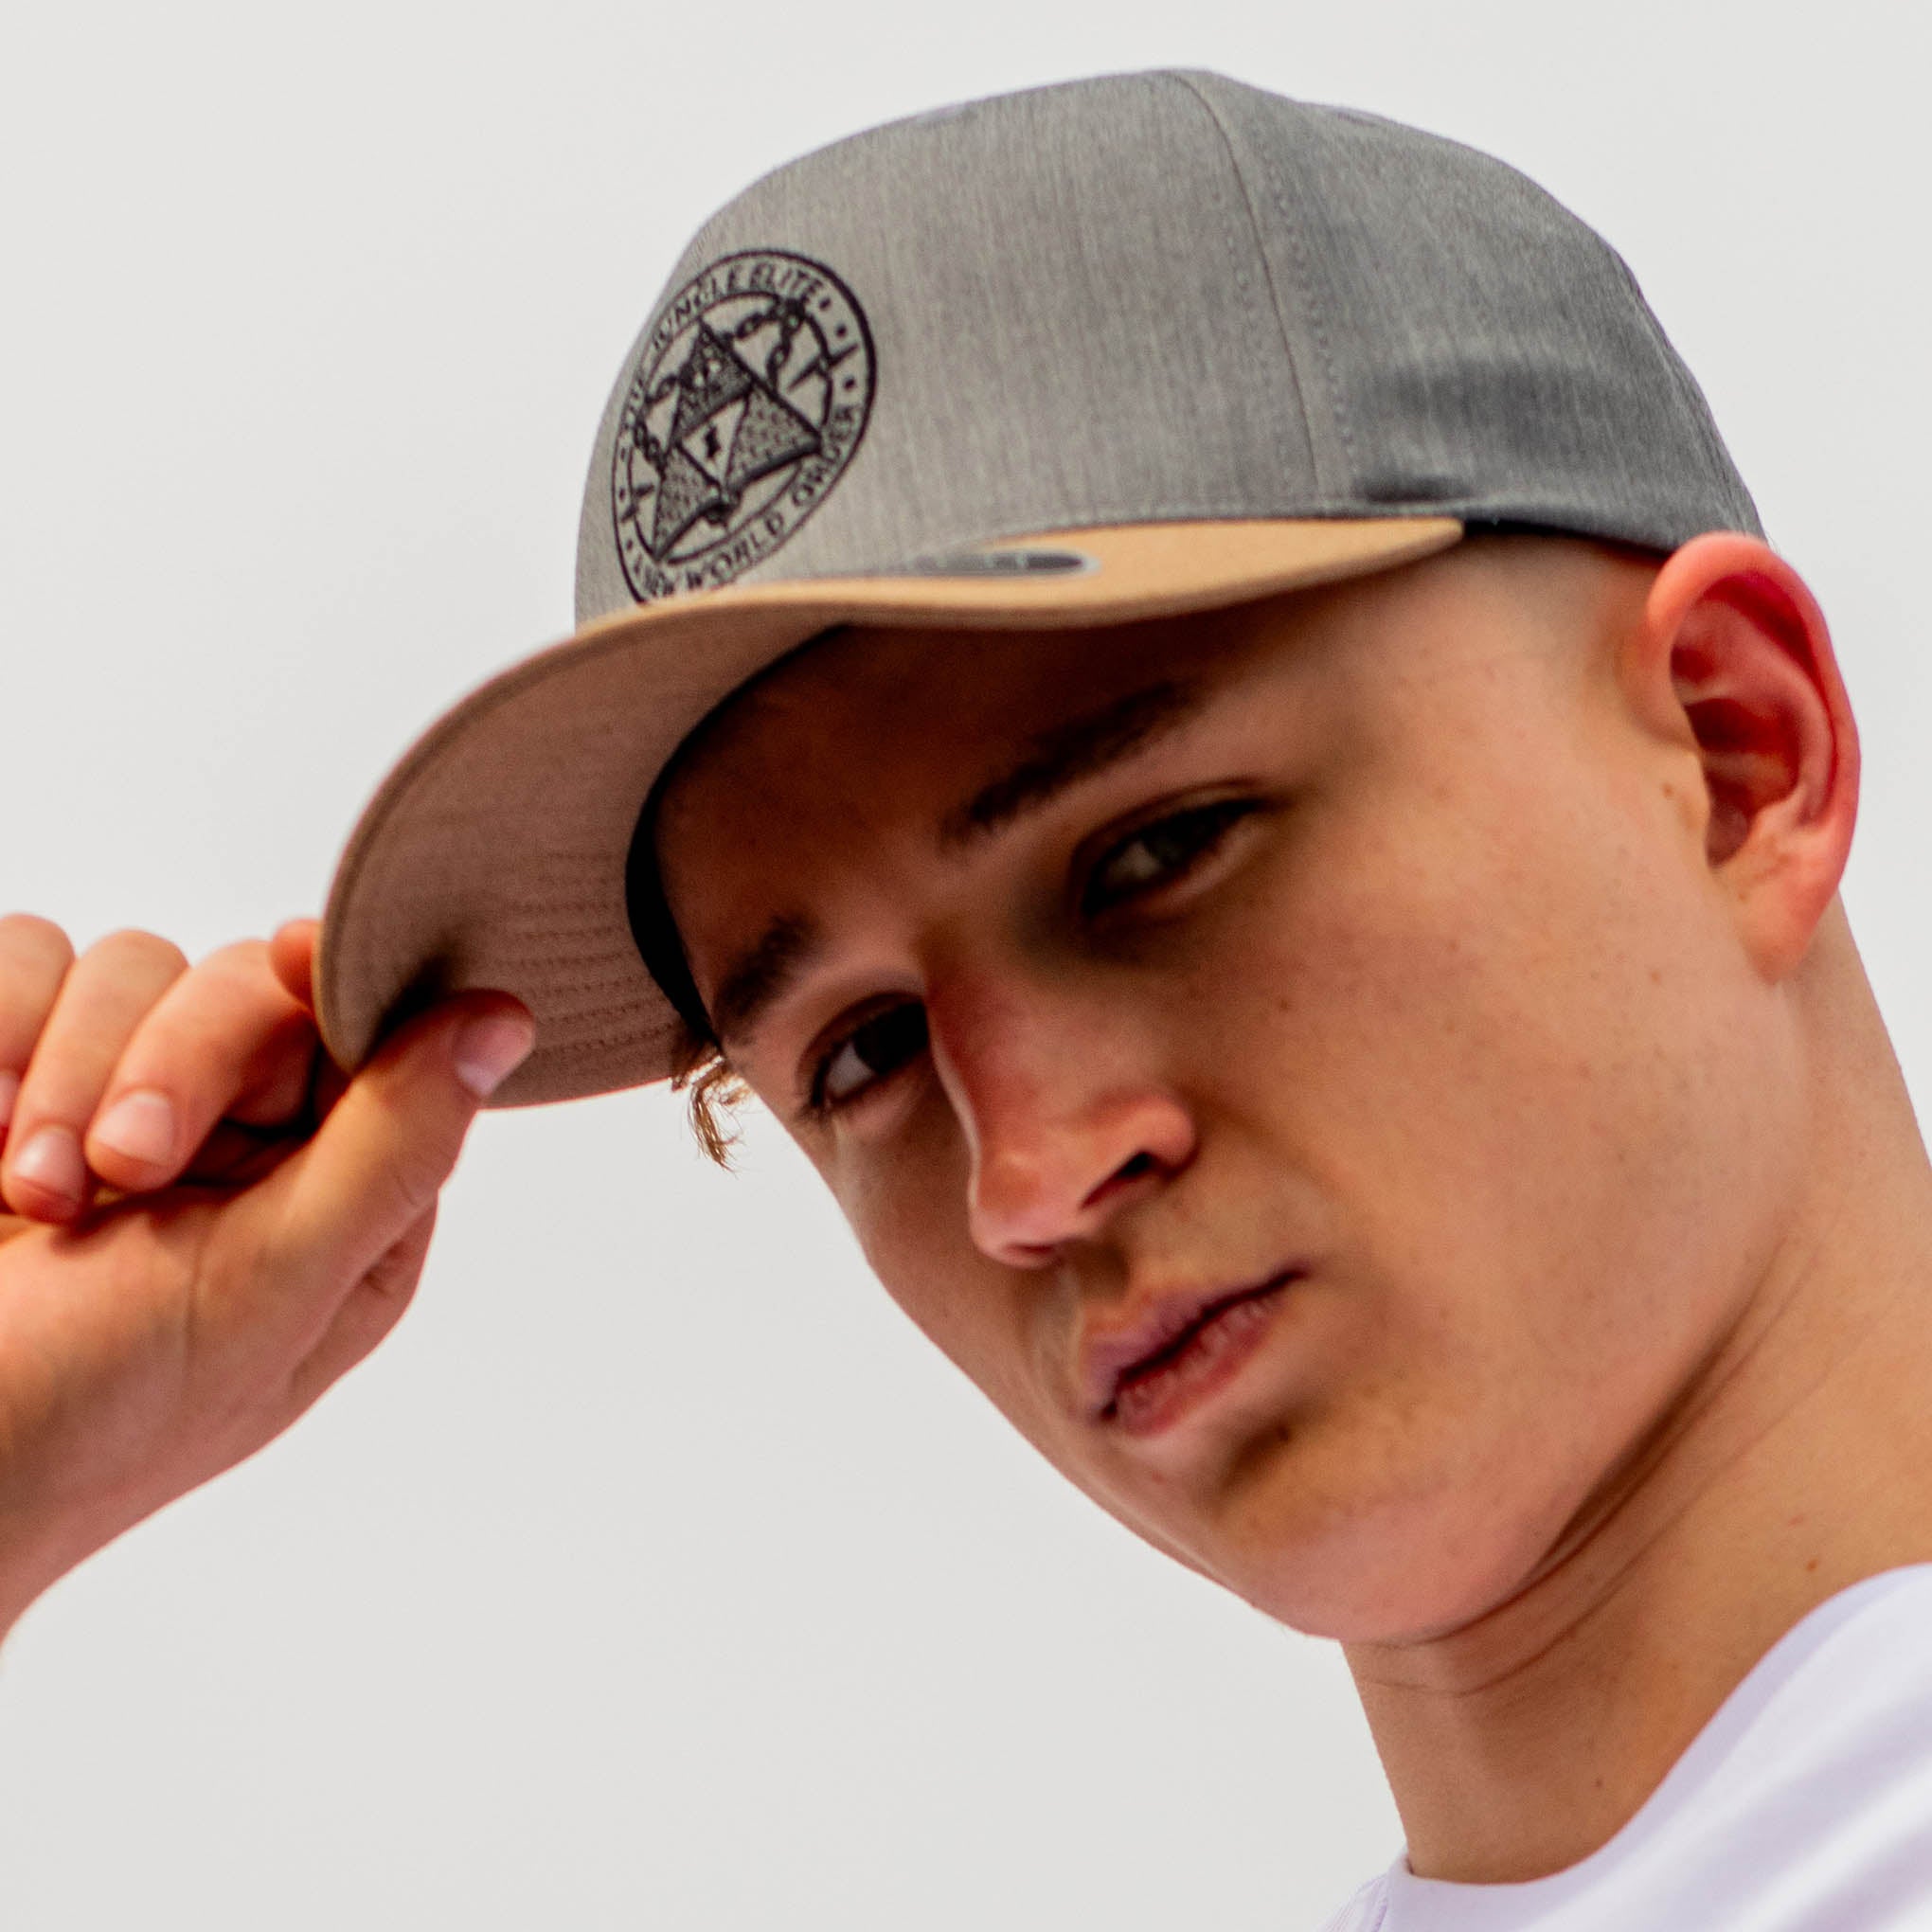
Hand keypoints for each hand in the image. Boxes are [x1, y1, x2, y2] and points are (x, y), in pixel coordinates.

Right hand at [0, 914, 531, 1632]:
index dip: (335, 987)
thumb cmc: (99, 1414)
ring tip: (34, 1200)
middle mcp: (240, 1140)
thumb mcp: (272, 1287)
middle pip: (249, 982)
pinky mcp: (9, 1077)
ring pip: (129, 967)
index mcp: (339, 1196)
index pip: (369, 1030)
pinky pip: (26, 964)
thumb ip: (394, 1147)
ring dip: (67, 1072)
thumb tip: (503, 1021)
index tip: (292, 966)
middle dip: (174, 1060)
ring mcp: (117, 1102)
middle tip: (124, 1168)